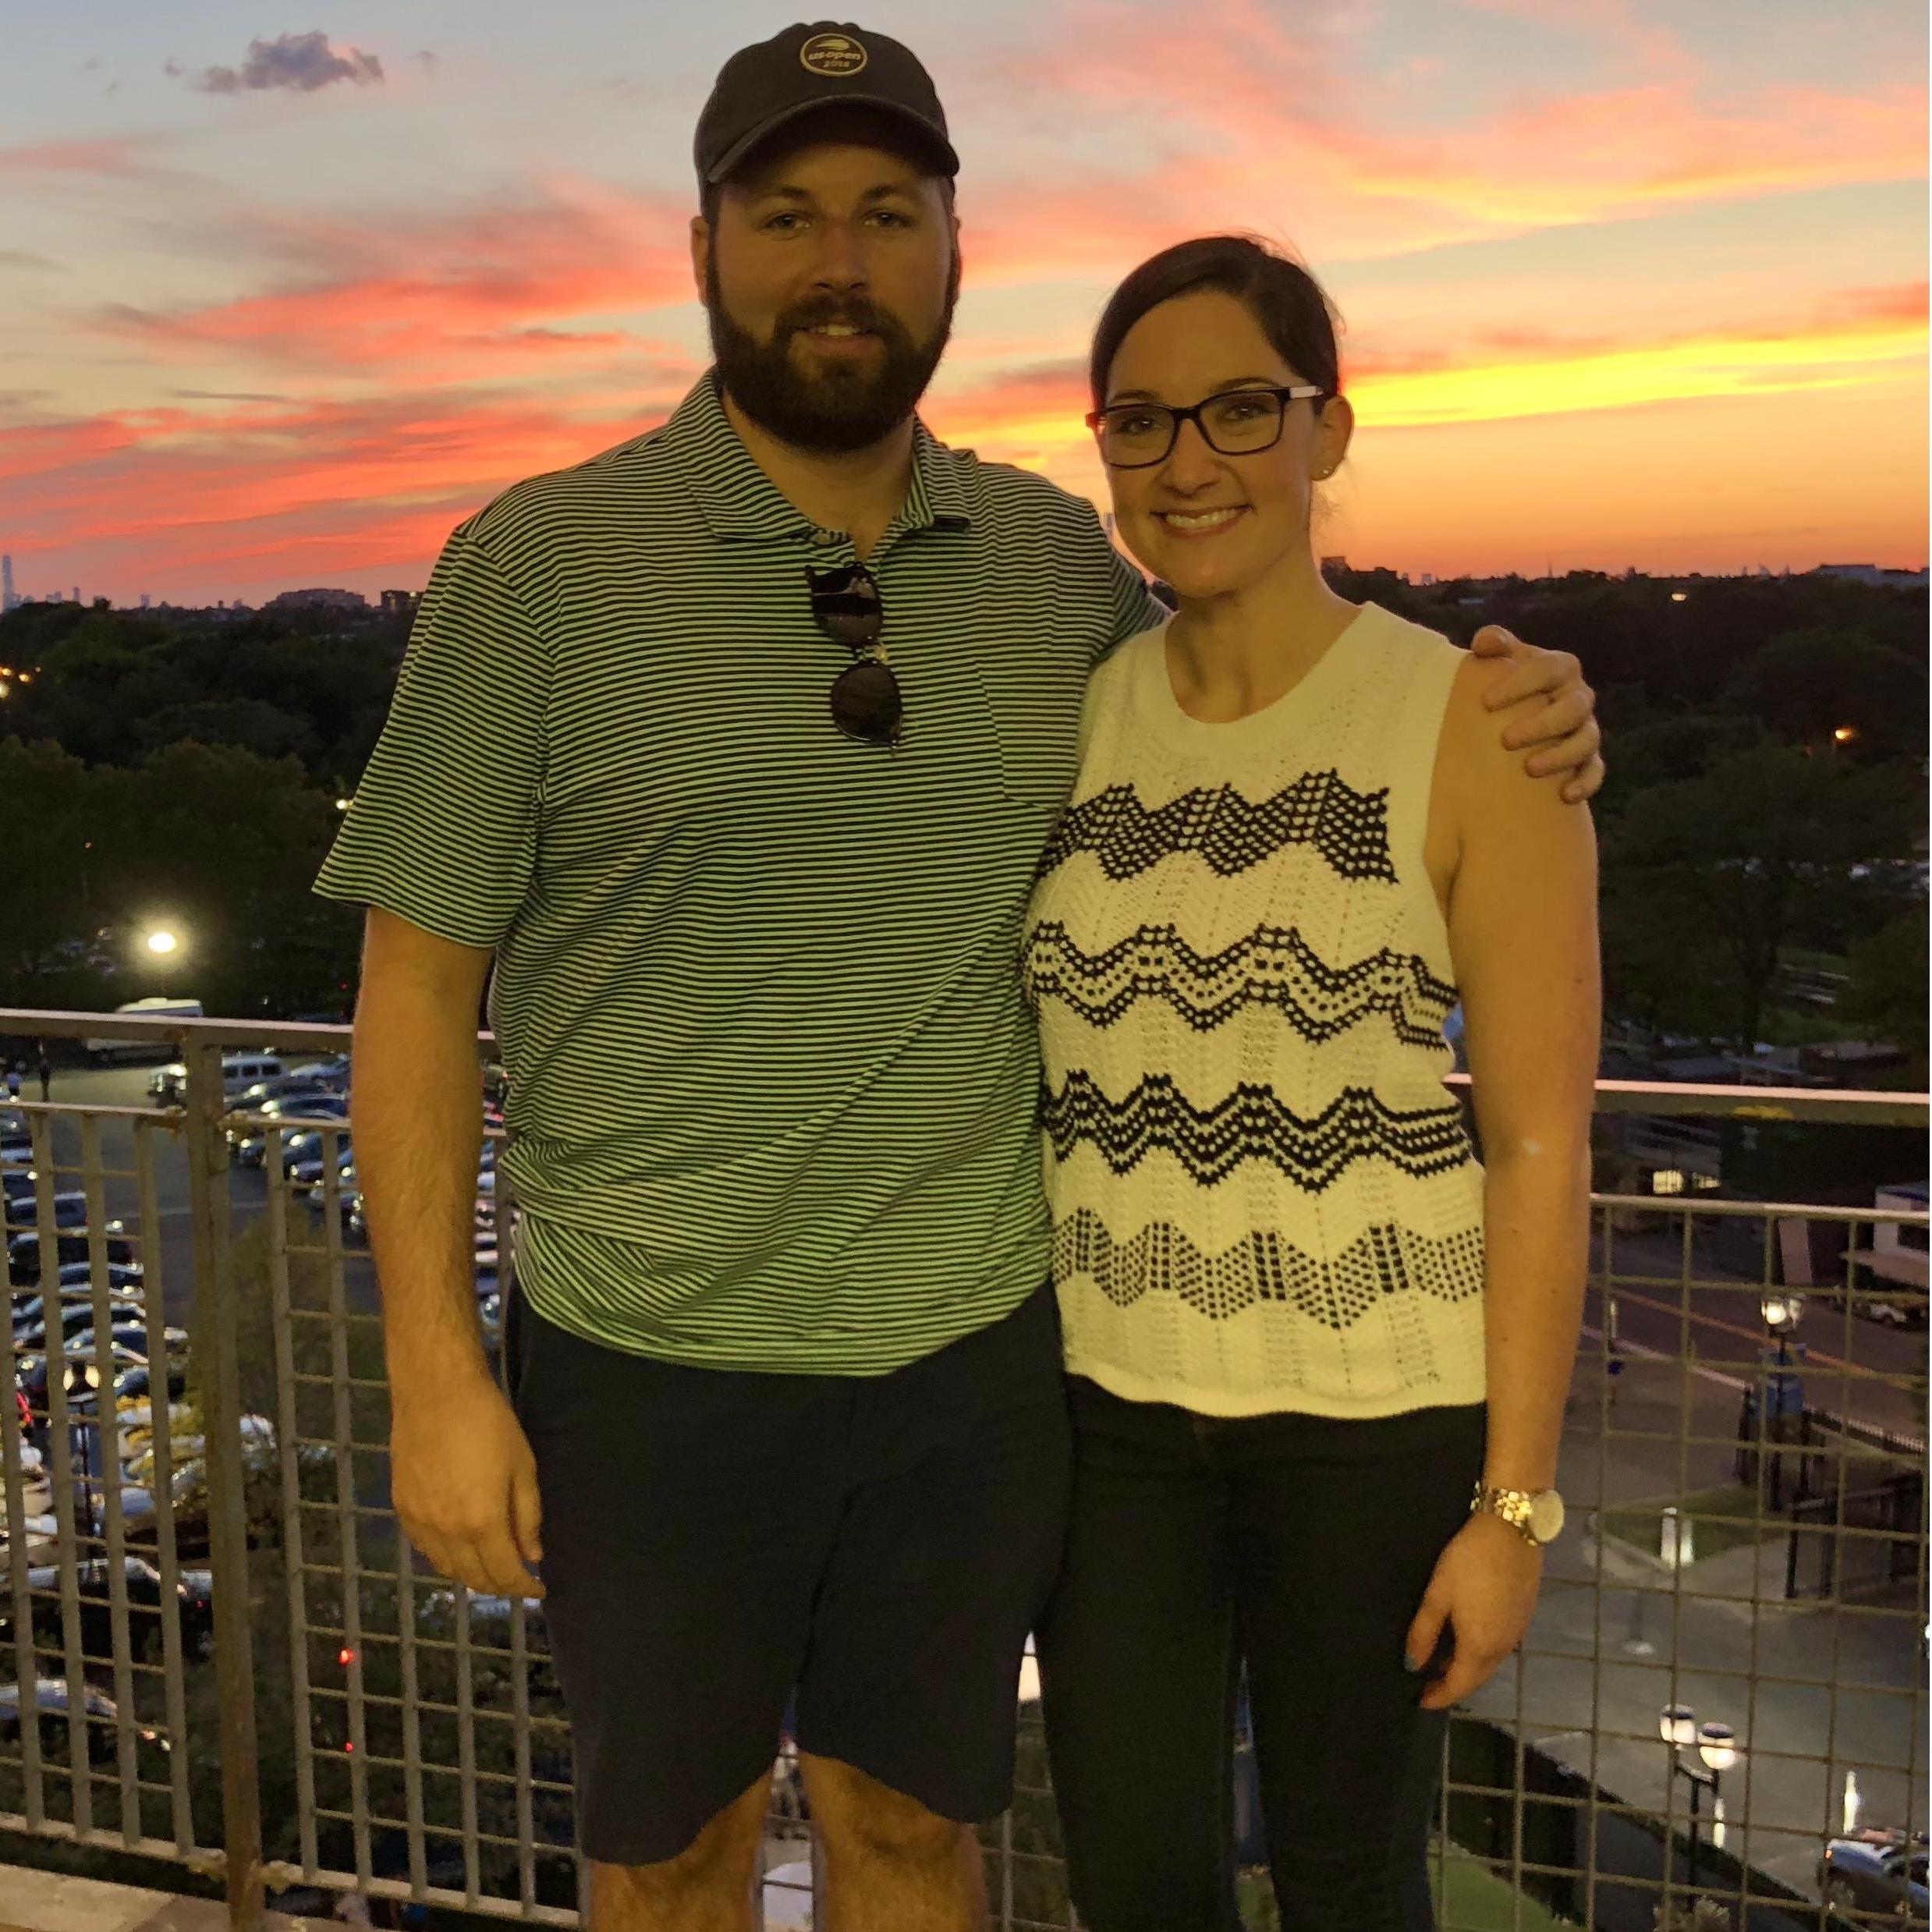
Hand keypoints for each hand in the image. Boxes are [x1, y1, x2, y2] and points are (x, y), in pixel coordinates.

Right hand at [390, 1369, 545, 1598]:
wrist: (436, 1392)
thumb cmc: (489, 1423)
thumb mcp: (522, 1466)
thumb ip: (528, 1516)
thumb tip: (533, 1555)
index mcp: (481, 1522)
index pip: (505, 1574)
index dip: (525, 1587)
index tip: (539, 1589)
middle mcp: (446, 1532)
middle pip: (474, 1578)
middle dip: (501, 1585)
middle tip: (519, 1578)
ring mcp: (419, 1522)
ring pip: (446, 1569)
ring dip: (472, 1574)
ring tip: (492, 1566)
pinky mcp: (401, 1508)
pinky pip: (425, 1549)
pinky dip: (445, 1558)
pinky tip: (459, 1548)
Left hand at [1403, 1511, 1540, 1710]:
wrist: (1511, 1530)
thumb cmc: (1468, 1562)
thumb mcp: (1438, 1595)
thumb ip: (1423, 1632)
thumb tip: (1411, 1665)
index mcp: (1480, 1647)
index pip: (1458, 1686)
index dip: (1437, 1696)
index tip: (1419, 1701)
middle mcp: (1503, 1648)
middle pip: (1476, 1678)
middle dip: (1451, 1685)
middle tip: (1426, 1683)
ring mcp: (1517, 1632)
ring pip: (1489, 1663)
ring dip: (1466, 1668)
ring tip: (1440, 1661)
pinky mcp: (1524, 1616)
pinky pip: (1499, 1646)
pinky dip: (1480, 1651)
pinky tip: (1465, 1638)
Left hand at [1469, 625, 1603, 803]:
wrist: (1519, 711)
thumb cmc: (1507, 683)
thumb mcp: (1501, 660)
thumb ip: (1495, 644)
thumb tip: (1483, 643)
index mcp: (1559, 668)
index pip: (1548, 668)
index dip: (1520, 683)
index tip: (1486, 703)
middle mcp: (1578, 696)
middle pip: (1574, 707)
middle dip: (1542, 724)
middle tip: (1506, 740)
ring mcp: (1586, 728)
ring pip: (1586, 741)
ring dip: (1561, 756)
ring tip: (1529, 769)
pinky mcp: (1589, 759)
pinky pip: (1596, 771)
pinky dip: (1584, 783)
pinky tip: (1565, 796)